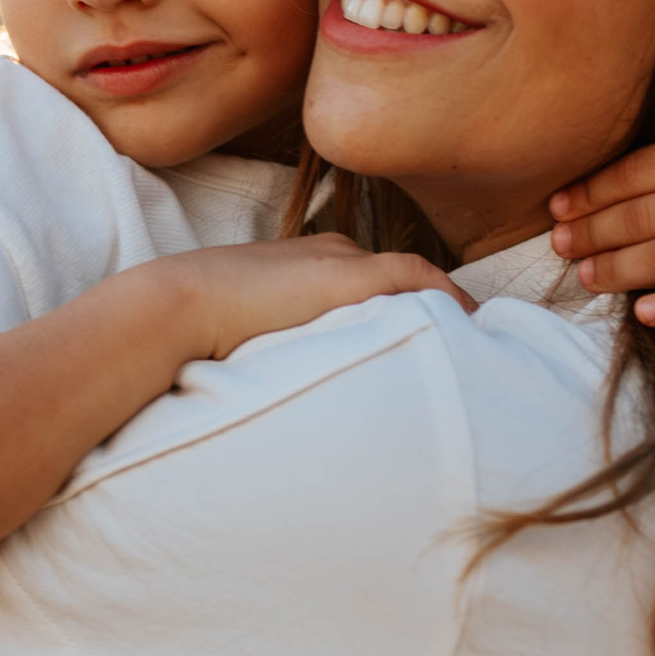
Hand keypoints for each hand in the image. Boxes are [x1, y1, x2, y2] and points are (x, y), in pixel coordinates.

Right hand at [146, 234, 474, 362]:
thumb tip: (272, 404)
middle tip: (463, 350)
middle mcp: (329, 251)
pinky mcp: (353, 274)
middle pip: (395, 280)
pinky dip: (450, 299)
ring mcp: (341, 259)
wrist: (178, 306)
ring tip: (476, 346)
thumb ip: (269, 350)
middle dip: (429, 312)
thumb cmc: (192, 330)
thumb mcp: (240, 339)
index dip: (398, 310)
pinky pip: (421, 279)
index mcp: (302, 262)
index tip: (425, 342)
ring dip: (445, 310)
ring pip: (412, 280)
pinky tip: (473, 323)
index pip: (367, 280)